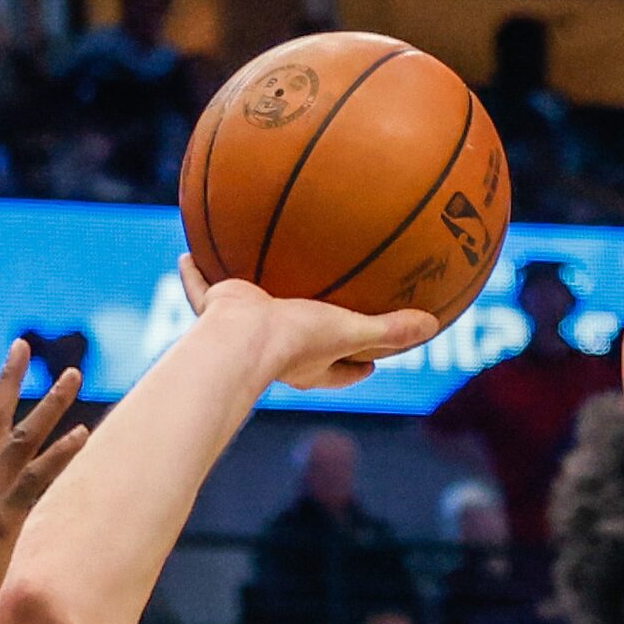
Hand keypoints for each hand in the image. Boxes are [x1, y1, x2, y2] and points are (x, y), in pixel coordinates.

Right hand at [179, 257, 438, 393]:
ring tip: (253, 272)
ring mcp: (242, 330)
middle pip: (296, 342)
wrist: (240, 340)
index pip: (341, 371)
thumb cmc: (295, 342)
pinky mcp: (216, 311)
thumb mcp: (349, 331)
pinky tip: (189, 251)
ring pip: (248, 312)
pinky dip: (196, 273)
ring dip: (250, 297)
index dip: (358, 367)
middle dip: (307, 328)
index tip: (374, 361)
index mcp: (309, 363)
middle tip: (320, 312)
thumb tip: (434, 326)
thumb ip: (390, 330)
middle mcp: (275, 349)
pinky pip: (203, 288)